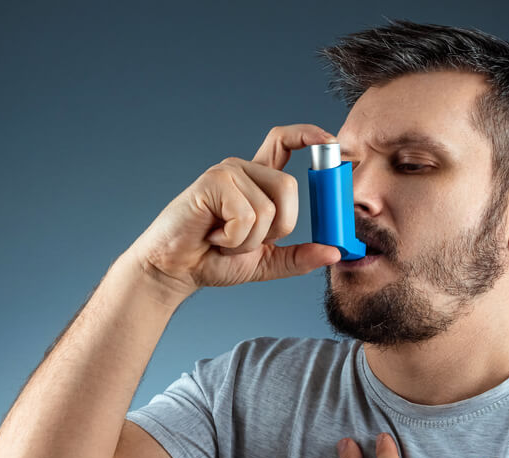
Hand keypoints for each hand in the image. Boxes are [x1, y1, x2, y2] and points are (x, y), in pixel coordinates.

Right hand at [126, 124, 342, 305]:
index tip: (330, 142)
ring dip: (248, 240)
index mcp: (257, 181)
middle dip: (277, 227)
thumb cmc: (212, 260)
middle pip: (289, 187)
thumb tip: (334, 252)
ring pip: (268, 208)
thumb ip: (299, 257)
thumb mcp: (266, 262)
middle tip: (245, 241)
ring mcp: (226, 173)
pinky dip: (233, 239)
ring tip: (223, 240)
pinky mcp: (212, 182)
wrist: (174, 271)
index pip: (284, 142)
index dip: (309, 135)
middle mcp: (242, 170)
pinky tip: (212, 238)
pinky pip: (245, 215)